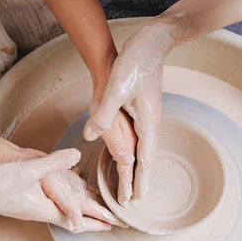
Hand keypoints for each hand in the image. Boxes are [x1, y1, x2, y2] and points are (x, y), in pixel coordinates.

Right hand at [0, 148, 122, 232]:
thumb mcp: (28, 169)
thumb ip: (54, 162)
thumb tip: (76, 155)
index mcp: (43, 208)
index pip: (75, 220)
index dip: (94, 223)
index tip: (111, 226)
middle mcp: (38, 210)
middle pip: (71, 219)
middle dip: (92, 221)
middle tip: (110, 223)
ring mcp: (28, 205)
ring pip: (61, 210)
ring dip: (79, 211)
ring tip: (92, 211)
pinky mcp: (20, 197)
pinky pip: (49, 201)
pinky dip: (63, 199)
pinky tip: (62, 193)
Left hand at [84, 20, 175, 199]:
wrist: (151, 43)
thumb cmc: (135, 63)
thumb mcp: (116, 88)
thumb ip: (104, 114)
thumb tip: (90, 135)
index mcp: (147, 121)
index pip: (145, 157)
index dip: (141, 178)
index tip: (138, 196)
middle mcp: (151, 121)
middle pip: (148, 156)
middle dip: (143, 178)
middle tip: (137, 198)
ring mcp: (149, 115)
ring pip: (146, 147)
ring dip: (141, 166)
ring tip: (136, 181)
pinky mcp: (145, 108)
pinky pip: (142, 136)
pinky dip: (139, 150)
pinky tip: (133, 152)